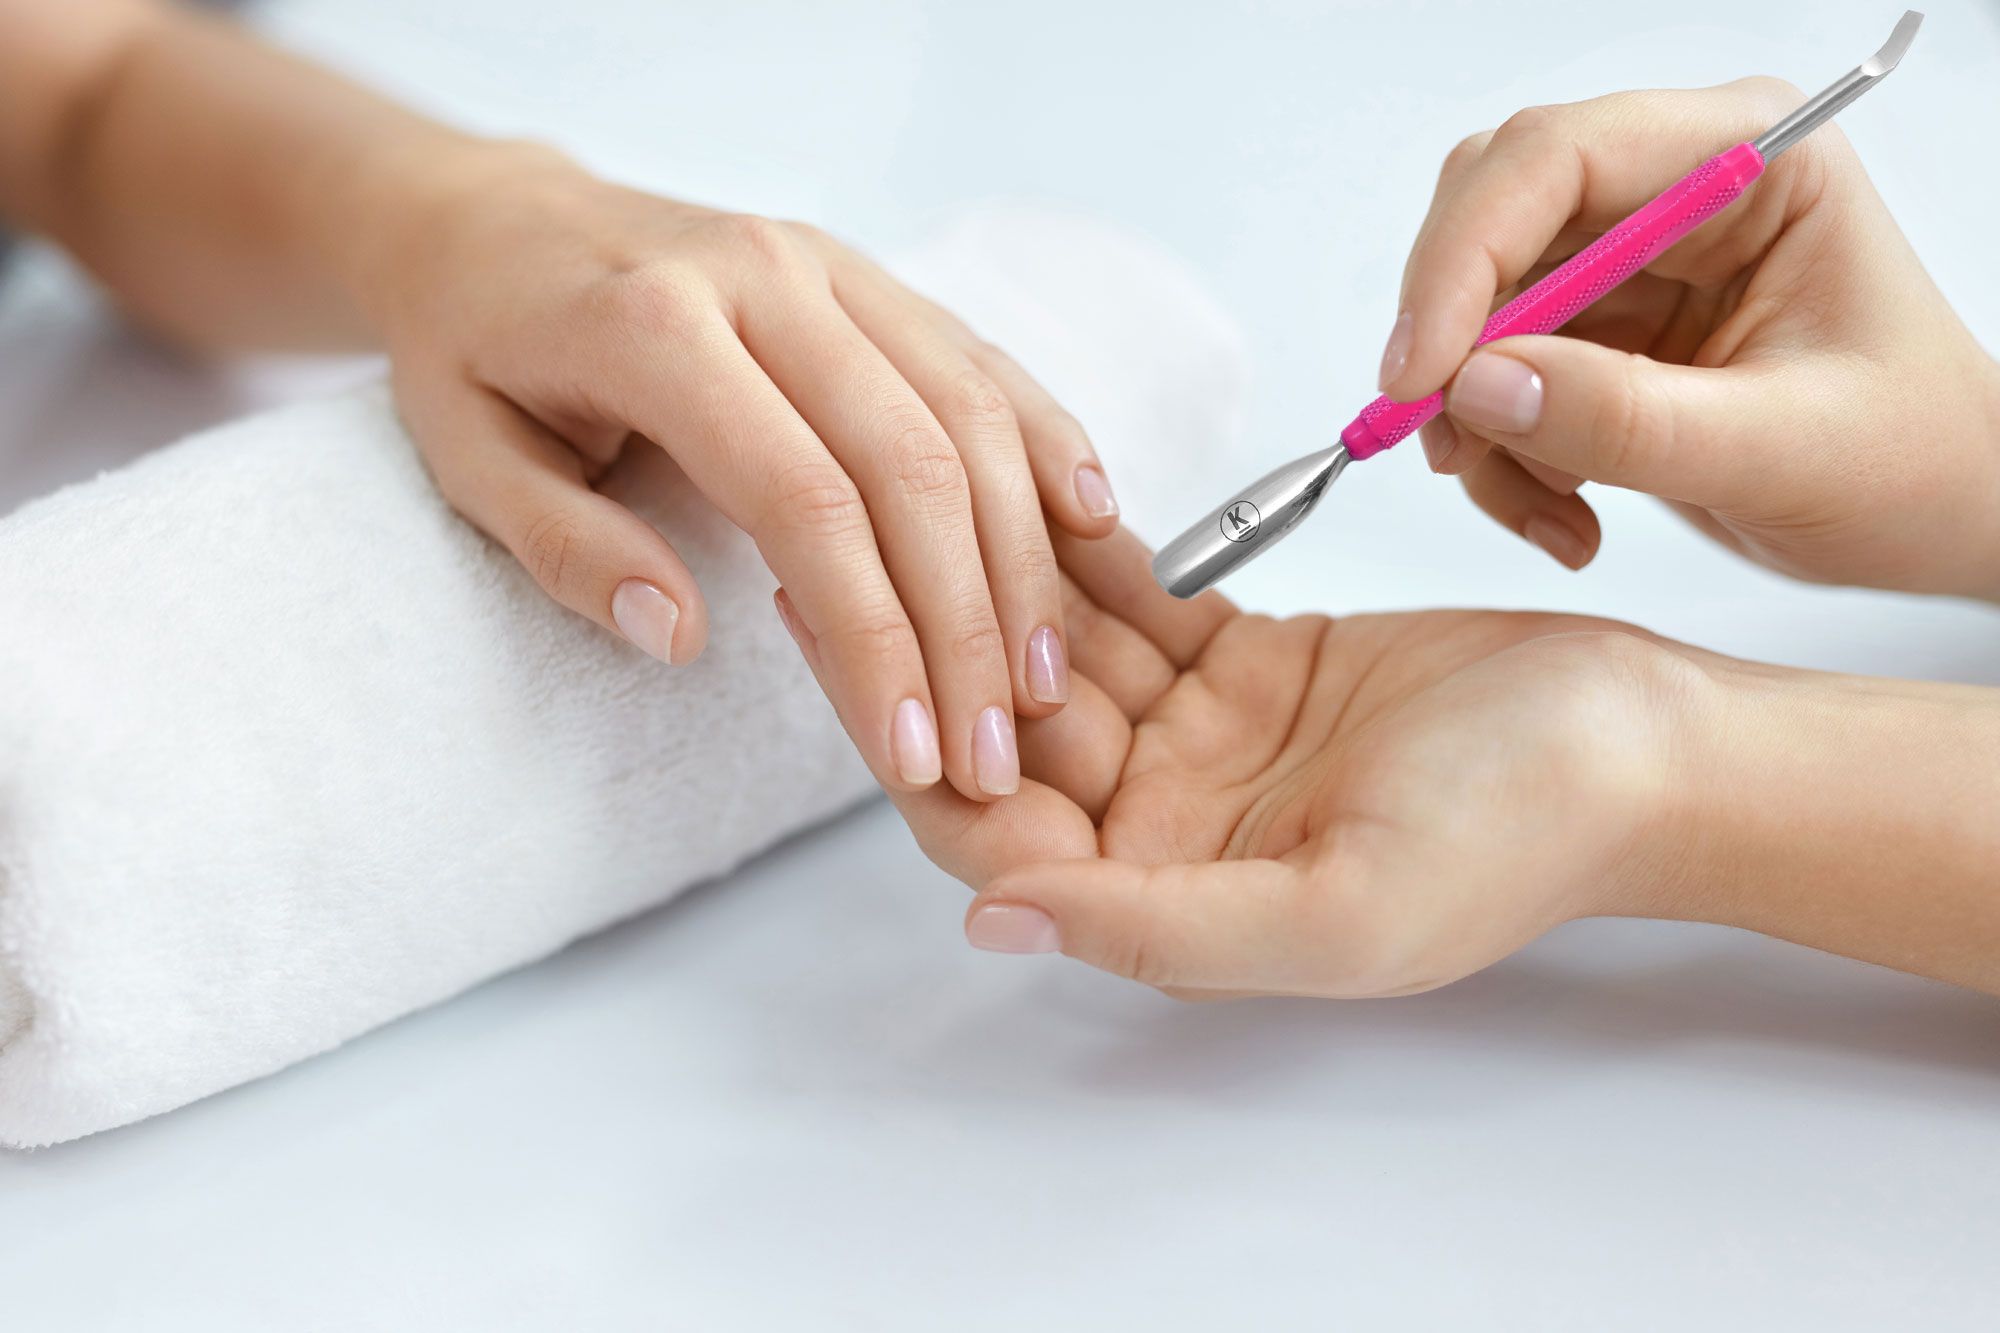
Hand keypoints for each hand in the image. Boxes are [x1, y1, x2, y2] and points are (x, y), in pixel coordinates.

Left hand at [359, 144, 1118, 801]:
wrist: (495, 223)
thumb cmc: (475, 355)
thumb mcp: (470, 461)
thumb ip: (571, 549)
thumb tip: (684, 635)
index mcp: (657, 327)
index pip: (805, 501)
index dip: (876, 639)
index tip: (913, 755)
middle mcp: (766, 278)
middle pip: (916, 464)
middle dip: (968, 625)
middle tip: (995, 751)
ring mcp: (829, 267)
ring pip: (970, 411)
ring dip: (1022, 555)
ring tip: (1041, 678)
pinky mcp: (865, 275)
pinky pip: (978, 357)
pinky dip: (1045, 438)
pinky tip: (1093, 522)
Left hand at [821, 526, 1694, 997]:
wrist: (1642, 740)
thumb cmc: (1516, 835)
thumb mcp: (1339, 910)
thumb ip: (1159, 928)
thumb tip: (990, 920)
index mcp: (1166, 895)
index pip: (990, 831)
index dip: (900, 745)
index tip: (828, 633)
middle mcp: (1163, 823)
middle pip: (998, 735)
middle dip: (915, 643)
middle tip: (825, 526)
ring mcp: (1200, 738)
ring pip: (1058, 656)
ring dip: (985, 581)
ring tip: (894, 484)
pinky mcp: (1246, 657)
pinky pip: (1135, 600)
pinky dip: (1082, 547)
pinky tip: (1016, 480)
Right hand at [1382, 80, 1999, 600]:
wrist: (1941, 517)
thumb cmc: (1914, 462)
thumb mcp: (1782, 452)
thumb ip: (1629, 418)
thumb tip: (1478, 389)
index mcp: (1750, 162)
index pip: (1560, 158)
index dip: (1466, 256)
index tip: (1422, 373)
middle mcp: (1676, 189)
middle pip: (1492, 216)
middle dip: (1456, 340)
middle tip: (1447, 443)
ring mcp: (1630, 261)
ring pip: (1477, 311)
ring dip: (1479, 422)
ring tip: (1549, 511)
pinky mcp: (1599, 332)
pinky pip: (1491, 379)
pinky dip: (1502, 458)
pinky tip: (1568, 513)